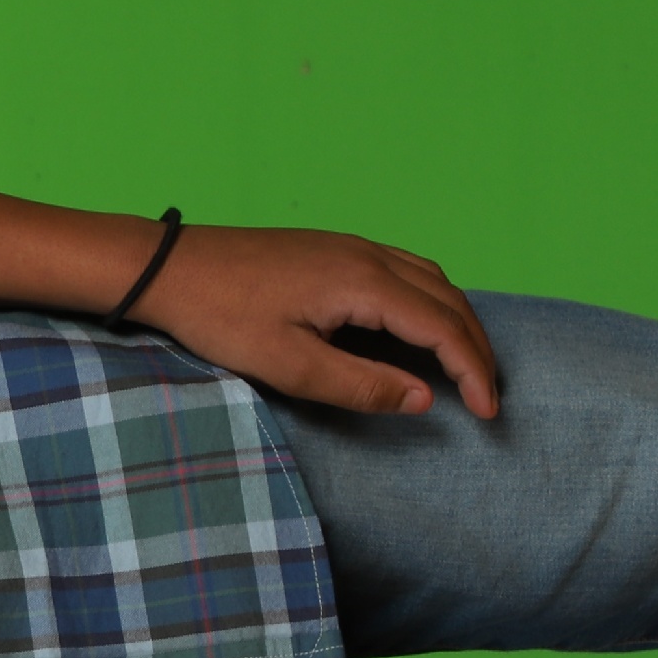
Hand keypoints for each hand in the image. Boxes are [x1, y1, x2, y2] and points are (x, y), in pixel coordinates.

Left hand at [131, 223, 503, 418]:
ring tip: (463, 367)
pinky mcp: (334, 249)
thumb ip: (361, 385)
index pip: (444, 327)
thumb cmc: (220, 315)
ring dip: (456, 322)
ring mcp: (351, 246)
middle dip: (476, 348)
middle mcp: (368, 254)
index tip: (489, 411)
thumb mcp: (288, 365)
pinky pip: (405, 271)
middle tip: (487, 395)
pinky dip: (430, 302)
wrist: (168, 267)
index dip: (474, 371)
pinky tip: (419, 330)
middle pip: (449, 299)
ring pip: (432, 280)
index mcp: (363, 281)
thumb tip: (425, 399)